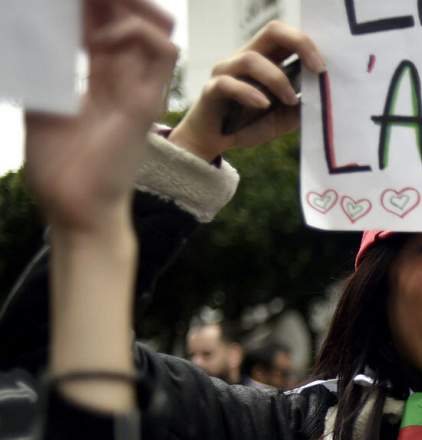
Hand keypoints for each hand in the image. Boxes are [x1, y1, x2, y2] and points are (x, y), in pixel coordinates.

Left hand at [25, 0, 177, 235]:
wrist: (75, 208)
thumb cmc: (59, 167)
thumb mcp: (42, 102)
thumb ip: (44, 67)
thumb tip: (30, 29)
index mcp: (101, 80)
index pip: (107, 23)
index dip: (93, 4)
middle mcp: (126, 79)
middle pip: (136, 16)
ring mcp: (140, 89)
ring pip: (159, 26)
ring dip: (131, 6)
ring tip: (99, 4)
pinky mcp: (146, 102)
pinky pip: (162, 52)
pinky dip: (135, 32)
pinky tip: (101, 39)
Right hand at [169, 21, 325, 160]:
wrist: (217, 143)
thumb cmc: (252, 124)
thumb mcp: (285, 117)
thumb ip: (302, 106)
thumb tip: (323, 98)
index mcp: (267, 59)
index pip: (287, 36)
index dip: (307, 44)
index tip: (324, 68)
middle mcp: (246, 58)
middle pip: (272, 31)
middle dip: (299, 43)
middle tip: (318, 69)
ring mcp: (226, 71)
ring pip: (251, 59)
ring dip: (277, 79)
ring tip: (290, 100)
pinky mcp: (211, 89)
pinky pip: (228, 84)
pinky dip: (248, 93)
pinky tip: (263, 105)